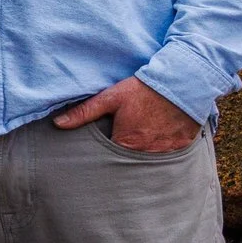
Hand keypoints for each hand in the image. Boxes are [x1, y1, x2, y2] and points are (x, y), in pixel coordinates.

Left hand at [52, 76, 200, 153]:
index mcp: (127, 143)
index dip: (105, 153)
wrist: (182, 81)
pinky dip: (164, 148)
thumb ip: (84, 112)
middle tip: (125, 142)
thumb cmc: (143, 89)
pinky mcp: (183, 145)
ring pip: (151, 159)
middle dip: (125, 156)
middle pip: (130, 161)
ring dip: (145, 152)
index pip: (110, 159)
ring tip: (142, 139)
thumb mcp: (110, 97)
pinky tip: (160, 137)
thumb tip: (58, 124)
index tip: (104, 147)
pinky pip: (170, 154)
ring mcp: (167, 150)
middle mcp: (147, 152)